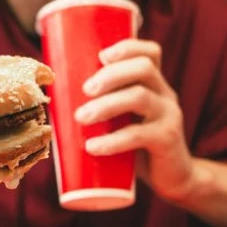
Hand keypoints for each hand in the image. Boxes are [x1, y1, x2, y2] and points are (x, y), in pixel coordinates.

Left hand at [74, 39, 196, 203]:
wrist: (171, 178)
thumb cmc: (137, 144)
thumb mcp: (124, 118)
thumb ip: (103, 104)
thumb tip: (54, 97)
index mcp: (153, 83)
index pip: (149, 52)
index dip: (127, 47)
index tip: (101, 56)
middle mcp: (164, 93)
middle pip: (143, 67)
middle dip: (110, 74)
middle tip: (85, 90)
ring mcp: (169, 115)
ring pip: (140, 97)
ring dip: (106, 104)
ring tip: (81, 118)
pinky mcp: (167, 140)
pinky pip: (140, 135)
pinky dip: (113, 140)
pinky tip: (93, 147)